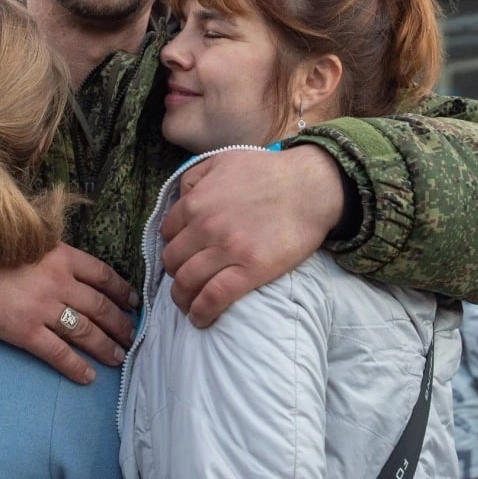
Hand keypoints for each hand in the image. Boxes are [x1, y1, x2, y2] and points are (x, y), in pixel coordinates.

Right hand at [0, 242, 138, 383]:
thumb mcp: (31, 242)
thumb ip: (56, 256)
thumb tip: (76, 272)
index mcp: (62, 256)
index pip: (103, 275)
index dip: (122, 291)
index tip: (133, 302)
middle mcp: (59, 282)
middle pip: (101, 306)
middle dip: (121, 324)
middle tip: (132, 337)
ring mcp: (43, 308)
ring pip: (86, 331)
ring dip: (106, 346)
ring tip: (119, 357)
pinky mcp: (25, 331)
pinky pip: (58, 353)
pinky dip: (76, 367)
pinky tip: (87, 377)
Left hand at [159, 146, 343, 326]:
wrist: (310, 187)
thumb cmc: (269, 171)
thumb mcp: (223, 160)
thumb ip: (195, 176)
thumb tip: (181, 197)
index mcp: (196, 202)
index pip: (166, 234)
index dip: (172, 247)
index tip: (181, 256)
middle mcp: (205, 226)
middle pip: (172, 261)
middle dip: (174, 274)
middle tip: (184, 281)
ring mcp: (227, 249)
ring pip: (187, 282)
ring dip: (182, 299)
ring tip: (187, 305)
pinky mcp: (250, 270)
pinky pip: (214, 297)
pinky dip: (201, 312)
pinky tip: (201, 319)